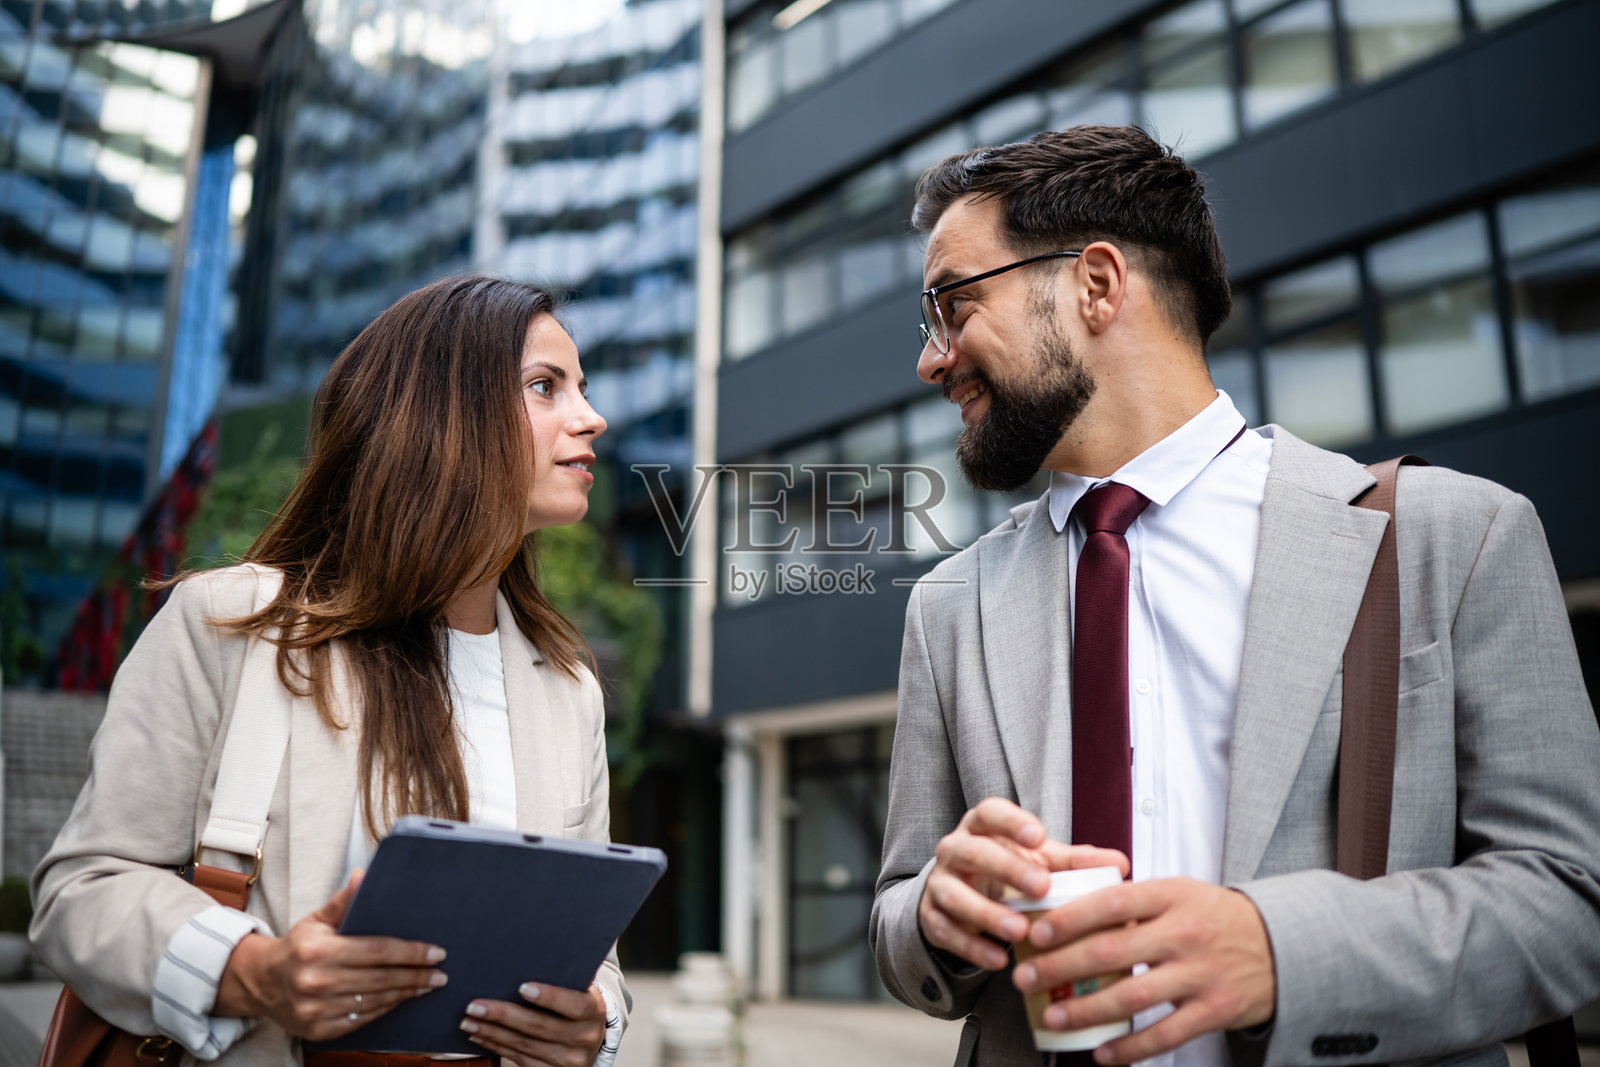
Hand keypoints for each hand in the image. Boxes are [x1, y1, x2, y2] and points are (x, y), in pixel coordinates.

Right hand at [215, 871, 446, 1040]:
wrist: (261, 983)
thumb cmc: (298, 946)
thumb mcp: (317, 919)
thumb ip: (343, 901)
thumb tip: (363, 875)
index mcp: (318, 950)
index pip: (377, 951)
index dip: (410, 953)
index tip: (436, 953)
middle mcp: (316, 981)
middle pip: (381, 979)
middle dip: (416, 976)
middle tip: (440, 974)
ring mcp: (316, 1009)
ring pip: (375, 1002)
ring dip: (406, 994)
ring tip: (428, 986)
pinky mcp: (319, 1030)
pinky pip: (362, 1020)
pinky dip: (386, 1009)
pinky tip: (401, 999)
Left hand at [460, 982, 607, 1066]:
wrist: (589, 1039)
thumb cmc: (577, 1004)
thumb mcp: (580, 989)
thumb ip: (563, 977)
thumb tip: (528, 957)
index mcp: (593, 1011)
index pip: (573, 1004)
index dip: (549, 996)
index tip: (522, 987)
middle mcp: (584, 1039)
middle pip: (539, 1027)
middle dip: (503, 1015)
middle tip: (475, 1006)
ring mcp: (567, 1060)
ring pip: (524, 1046)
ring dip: (491, 1033)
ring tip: (468, 1021)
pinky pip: (519, 1060)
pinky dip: (496, 1046)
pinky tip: (480, 1036)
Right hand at [918, 797, 1129, 970]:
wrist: (958, 896)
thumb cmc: (1006, 871)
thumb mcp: (1037, 861)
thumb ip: (1075, 862)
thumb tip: (1121, 864)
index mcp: (981, 827)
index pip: (990, 812)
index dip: (1011, 822)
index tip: (1038, 835)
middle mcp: (954, 849)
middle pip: (973, 851)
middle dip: (1006, 868)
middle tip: (1041, 886)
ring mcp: (939, 883)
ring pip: (954, 894)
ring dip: (986, 913)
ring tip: (1019, 930)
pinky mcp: (930, 916)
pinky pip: (945, 931)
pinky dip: (971, 947)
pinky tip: (998, 959)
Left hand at [1011, 878, 1275, 1062]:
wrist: (1281, 945)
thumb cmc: (1214, 916)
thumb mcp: (1178, 892)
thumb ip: (1132, 900)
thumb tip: (1069, 908)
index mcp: (1172, 895)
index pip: (1112, 902)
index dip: (1070, 918)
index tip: (1036, 932)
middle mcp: (1185, 932)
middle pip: (1112, 950)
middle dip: (1061, 966)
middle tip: (1026, 976)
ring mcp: (1200, 974)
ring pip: (1132, 996)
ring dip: (1086, 1009)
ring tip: (1054, 1015)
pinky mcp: (1214, 1010)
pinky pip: (1165, 1034)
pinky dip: (1130, 1048)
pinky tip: (1102, 1054)